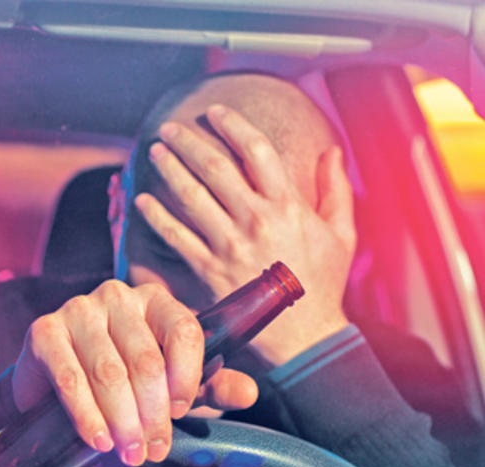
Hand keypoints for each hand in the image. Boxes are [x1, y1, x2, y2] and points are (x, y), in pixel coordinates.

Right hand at [11, 279, 257, 466]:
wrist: (53, 383)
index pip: (183, 330)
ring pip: (108, 372)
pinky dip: (86, 415)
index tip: (181, 412)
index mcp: (156, 302)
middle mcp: (118, 297)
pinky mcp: (44, 331)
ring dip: (121, 421)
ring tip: (128, 453)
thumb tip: (249, 394)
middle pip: (145, 360)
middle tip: (152, 450)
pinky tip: (97, 440)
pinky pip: (70, 378)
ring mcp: (78, 310)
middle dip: (152, 414)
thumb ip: (211, 386)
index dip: (187, 376)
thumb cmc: (121, 380)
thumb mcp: (172, 385)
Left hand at [135, 104, 355, 365]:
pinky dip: (158, 218)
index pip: (257, 152)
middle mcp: (256, 221)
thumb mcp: (342, 234)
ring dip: (170, 171)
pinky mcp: (210, 272)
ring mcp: (230, 247)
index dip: (233, 126)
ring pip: (192, 199)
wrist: (304, 336)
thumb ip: (335, 190)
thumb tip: (333, 151)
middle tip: (170, 127)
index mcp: (288, 207)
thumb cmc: (323, 283)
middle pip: (216, 169)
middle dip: (189, 143)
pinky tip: (142, 202)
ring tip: (155, 152)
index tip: (214, 112)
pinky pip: (177, 239)